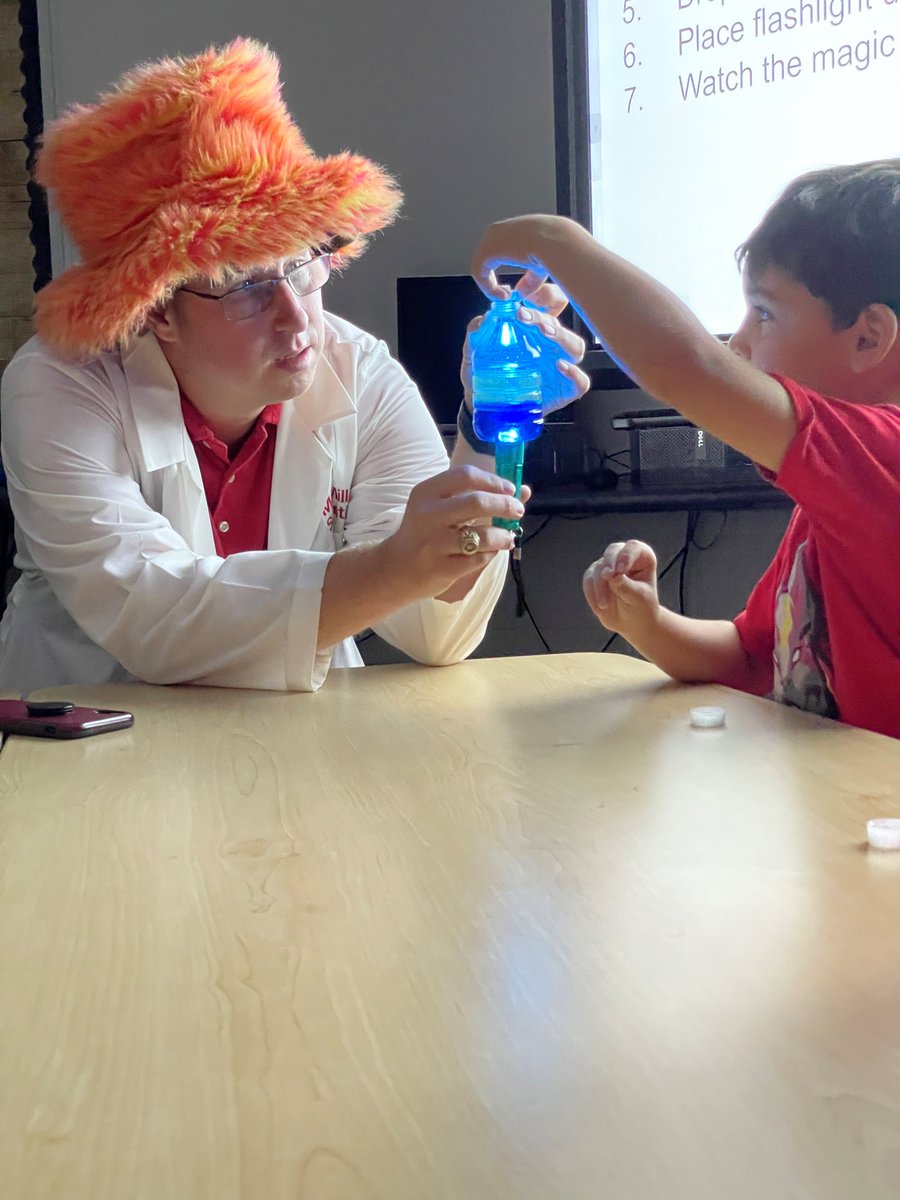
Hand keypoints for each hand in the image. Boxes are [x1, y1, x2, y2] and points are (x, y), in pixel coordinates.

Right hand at [383, 464, 526, 598]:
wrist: (396, 569)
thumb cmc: (425, 532)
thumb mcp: (441, 508)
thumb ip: (479, 496)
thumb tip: (524, 491)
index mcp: (426, 492)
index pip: (465, 476)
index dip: (494, 481)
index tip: (510, 490)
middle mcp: (427, 515)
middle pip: (477, 502)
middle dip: (505, 506)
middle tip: (517, 511)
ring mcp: (433, 543)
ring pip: (482, 536)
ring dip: (503, 536)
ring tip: (507, 537)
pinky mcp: (441, 568)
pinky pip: (478, 559)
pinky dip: (490, 554)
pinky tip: (489, 552)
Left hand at [459, 278, 590, 417]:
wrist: (482, 405)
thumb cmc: (484, 374)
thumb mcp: (474, 349)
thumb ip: (478, 331)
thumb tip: (485, 317)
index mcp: (534, 329)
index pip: (551, 303)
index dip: (546, 294)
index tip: (525, 294)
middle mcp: (550, 345)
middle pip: (560, 324)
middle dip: (544, 316)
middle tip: (523, 315)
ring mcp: (560, 367)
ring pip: (575, 347)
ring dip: (562, 336)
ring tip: (544, 332)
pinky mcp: (564, 390)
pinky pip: (580, 381)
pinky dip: (574, 372)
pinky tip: (560, 366)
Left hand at [470, 214, 574, 299]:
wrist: (555, 241)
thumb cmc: (553, 248)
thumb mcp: (539, 268)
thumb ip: (528, 280)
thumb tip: (520, 293)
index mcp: (508, 231)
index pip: (494, 253)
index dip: (497, 275)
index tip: (507, 289)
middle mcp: (496, 232)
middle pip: (484, 261)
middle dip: (491, 281)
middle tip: (504, 295)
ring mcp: (489, 239)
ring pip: (480, 268)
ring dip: (490, 287)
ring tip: (504, 297)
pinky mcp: (487, 249)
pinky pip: (479, 273)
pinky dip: (489, 287)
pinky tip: (502, 295)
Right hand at [582, 539, 659, 635]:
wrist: (632, 622)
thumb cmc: (641, 608)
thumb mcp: (638, 599)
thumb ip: (626, 586)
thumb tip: (612, 576)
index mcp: (643, 558)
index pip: (633, 547)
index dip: (626, 555)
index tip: (620, 570)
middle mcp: (624, 557)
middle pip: (612, 551)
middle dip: (608, 564)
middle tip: (607, 577)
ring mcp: (608, 564)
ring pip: (598, 567)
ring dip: (599, 586)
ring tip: (605, 605)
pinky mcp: (595, 575)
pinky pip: (588, 580)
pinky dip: (591, 593)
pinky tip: (599, 607)